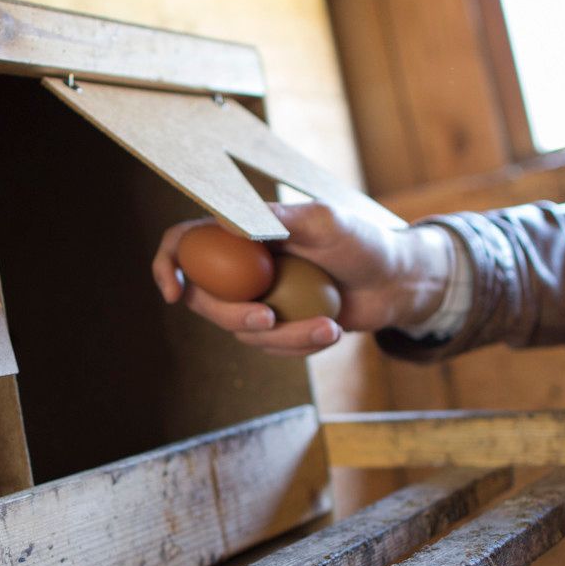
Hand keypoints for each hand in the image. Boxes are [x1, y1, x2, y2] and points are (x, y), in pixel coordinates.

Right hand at [152, 201, 453, 355]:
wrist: (395, 282)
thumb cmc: (362, 240)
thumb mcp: (325, 222)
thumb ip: (276, 218)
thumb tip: (223, 222)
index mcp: (242, 232)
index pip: (185, 243)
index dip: (168, 265)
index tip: (174, 292)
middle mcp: (242, 267)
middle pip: (206, 300)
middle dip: (232, 316)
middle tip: (268, 318)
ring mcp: (258, 298)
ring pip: (242, 330)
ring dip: (283, 337)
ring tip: (328, 329)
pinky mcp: (280, 328)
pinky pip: (271, 347)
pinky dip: (299, 345)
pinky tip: (331, 333)